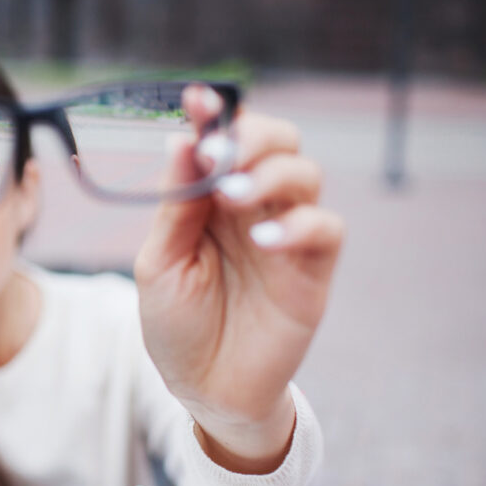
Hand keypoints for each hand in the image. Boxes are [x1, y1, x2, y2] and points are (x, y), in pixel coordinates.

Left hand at [134, 85, 343, 471]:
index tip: (196, 99)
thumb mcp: (160, 264)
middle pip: (277, 142)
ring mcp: (286, 234)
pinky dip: (300, 225)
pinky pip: (325, 229)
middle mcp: (251, 207)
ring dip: (270, 174)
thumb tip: (180, 140)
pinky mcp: (312, 268)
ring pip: (305, 174)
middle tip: (219, 154)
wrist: (204, 387)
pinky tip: (265, 240)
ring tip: (234, 195)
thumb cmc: (178, 323)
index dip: (214, 116)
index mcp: (209, 199)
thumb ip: (175, 207)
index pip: (222, 141)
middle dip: (252, 136)